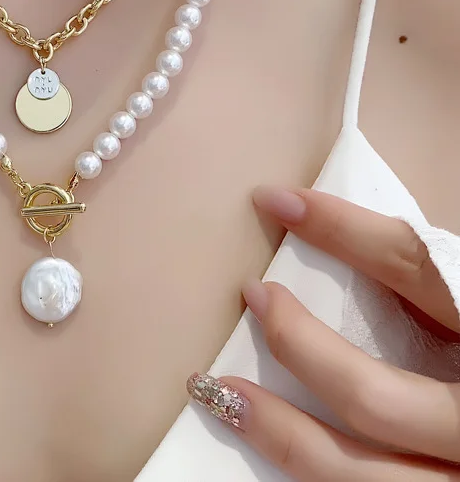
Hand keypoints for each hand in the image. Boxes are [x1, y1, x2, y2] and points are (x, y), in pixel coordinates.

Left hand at [187, 187, 459, 480]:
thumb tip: (335, 228)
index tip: (277, 200)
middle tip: (254, 296)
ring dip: (278, 432)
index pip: (418, 269)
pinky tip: (267, 443)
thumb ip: (434, 285)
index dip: (342, 229)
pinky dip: (309, 474)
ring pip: (357, 477)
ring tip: (218, 390)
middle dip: (297, 345)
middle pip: (372, 398)